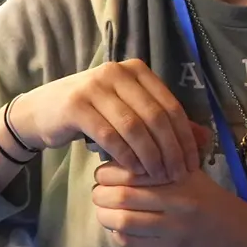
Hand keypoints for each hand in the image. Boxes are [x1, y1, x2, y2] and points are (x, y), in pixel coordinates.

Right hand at [9, 60, 202, 182]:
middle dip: (171, 149)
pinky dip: (126, 155)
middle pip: (156, 116)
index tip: (193, 162)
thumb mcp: (129, 110)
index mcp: (137, 70)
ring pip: (134, 126)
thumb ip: (163, 121)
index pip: (171, 105)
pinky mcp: (76, 105)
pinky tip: (135, 171)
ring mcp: (95, 86)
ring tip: (159, 176)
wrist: (41, 112)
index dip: (185, 136)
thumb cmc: (94, 113)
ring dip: (150, 155)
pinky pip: (110, 135)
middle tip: (178, 174)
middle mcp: (118, 72)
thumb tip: (204, 139)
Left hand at [92, 161, 246, 246]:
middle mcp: (179, 200)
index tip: (105, 176)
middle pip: (122, 196)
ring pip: (122, 221)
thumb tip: (120, 162)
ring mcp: (174, 227)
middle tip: (100, 195)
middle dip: (101, 196)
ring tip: (106, 213)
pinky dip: (119, 235)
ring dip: (106, 217)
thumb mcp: (194, 177)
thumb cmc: (212, 202)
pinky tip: (123, 230)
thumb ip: (163, 167)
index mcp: (182, 177)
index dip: (109, 173)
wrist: (239, 234)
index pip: (132, 171)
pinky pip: (131, 242)